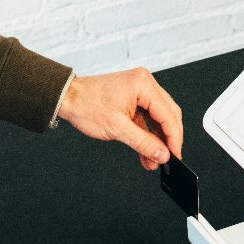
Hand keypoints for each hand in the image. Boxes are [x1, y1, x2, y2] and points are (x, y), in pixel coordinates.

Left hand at [57, 67, 184, 170]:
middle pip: (168, 114)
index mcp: (143, 85)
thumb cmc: (86, 105)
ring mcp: (140, 89)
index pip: (168, 114)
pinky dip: (148, 134)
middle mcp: (145, 83)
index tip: (175, 155)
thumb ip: (143, 143)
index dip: (174, 138)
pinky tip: (146, 151)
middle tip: (167, 159)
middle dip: (167, 139)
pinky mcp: (134, 97)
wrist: (68, 98)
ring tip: (154, 160)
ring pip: (159, 118)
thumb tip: (163, 154)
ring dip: (157, 139)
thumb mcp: (117, 128)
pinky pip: (147, 117)